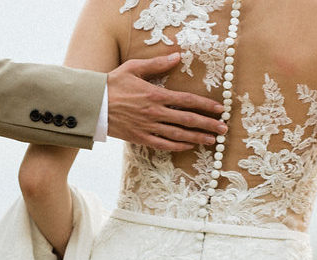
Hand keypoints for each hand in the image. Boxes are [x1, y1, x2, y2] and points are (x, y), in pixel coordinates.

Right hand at [106, 53, 226, 150]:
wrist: (93, 104)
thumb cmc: (112, 84)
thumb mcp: (134, 68)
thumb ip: (157, 64)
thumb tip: (178, 56)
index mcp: (155, 95)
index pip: (187, 101)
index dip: (206, 106)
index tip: (220, 109)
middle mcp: (154, 113)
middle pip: (187, 120)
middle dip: (208, 125)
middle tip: (223, 129)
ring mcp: (148, 127)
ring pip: (178, 135)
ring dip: (197, 138)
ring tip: (212, 141)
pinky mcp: (140, 138)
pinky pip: (163, 145)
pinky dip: (177, 146)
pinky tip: (188, 146)